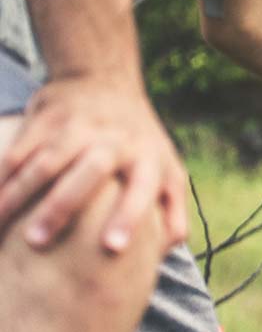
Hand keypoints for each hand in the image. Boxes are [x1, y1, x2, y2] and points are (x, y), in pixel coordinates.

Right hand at [0, 76, 186, 253]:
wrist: (105, 81)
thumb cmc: (140, 143)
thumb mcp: (168, 170)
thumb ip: (173, 211)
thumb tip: (168, 250)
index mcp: (147, 157)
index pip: (141, 188)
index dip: (129, 217)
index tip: (112, 247)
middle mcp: (114, 139)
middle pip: (88, 172)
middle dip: (61, 207)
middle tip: (37, 242)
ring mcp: (77, 126)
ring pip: (44, 163)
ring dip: (18, 195)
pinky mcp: (44, 118)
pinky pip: (16, 152)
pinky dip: (0, 178)